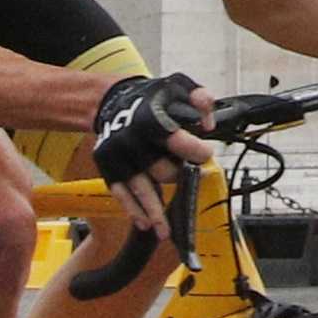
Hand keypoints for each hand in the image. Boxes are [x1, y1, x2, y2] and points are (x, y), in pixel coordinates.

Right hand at [85, 70, 212, 233]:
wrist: (112, 100)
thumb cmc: (151, 97)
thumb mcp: (178, 86)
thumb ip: (200, 98)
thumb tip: (209, 123)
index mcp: (151, 120)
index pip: (178, 142)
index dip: (197, 151)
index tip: (205, 154)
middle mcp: (132, 141)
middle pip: (163, 171)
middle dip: (179, 177)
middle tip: (187, 175)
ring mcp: (119, 157)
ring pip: (140, 189)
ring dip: (153, 212)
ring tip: (164, 232)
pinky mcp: (108, 168)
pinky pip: (121, 193)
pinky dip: (133, 209)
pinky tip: (144, 223)